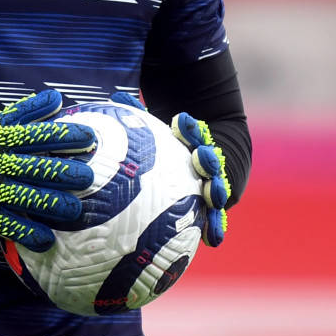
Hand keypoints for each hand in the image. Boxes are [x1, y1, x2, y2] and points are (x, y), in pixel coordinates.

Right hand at [0, 90, 94, 252]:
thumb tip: (58, 98)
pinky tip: (46, 240)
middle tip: (88, 177)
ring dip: (53, 205)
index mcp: (3, 138)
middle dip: (65, 173)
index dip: (65, 135)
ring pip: (26, 197)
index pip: (38, 134)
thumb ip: (27, 111)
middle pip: (36, 167)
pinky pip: (8, 224)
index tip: (90, 138)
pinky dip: (28, 233)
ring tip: (74, 210)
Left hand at [111, 93, 230, 246]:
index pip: (194, 132)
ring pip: (218, 188)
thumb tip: (117, 97)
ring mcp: (215, 186)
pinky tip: (212, 238)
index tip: (181, 121)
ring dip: (217, 190)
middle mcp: (208, 164)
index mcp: (197, 141)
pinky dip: (215, 227)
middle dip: (207, 157)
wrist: (216, 158)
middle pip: (210, 160)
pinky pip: (216, 219)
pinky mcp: (216, 208)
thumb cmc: (175, 142)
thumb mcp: (160, 129)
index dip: (189, 128)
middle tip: (202, 154)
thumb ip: (143, 115)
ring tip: (214, 194)